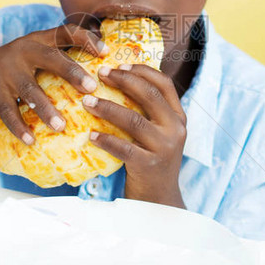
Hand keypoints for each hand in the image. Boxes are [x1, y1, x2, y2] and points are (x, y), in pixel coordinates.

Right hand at [0, 24, 105, 143]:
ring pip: (29, 89)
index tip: (106, 52)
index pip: (65, 32)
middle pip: (51, 58)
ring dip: (45, 109)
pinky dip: (19, 127)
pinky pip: (8, 112)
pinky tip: (30, 140)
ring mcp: (7, 72)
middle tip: (90, 88)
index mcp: (38, 41)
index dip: (86, 39)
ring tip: (61, 126)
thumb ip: (59, 58)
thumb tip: (102, 71)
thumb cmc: (16, 70)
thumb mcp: (33, 57)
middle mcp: (23, 52)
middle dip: (72, 72)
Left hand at [83, 64, 186, 206]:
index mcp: (178, 117)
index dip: (142, 70)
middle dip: (123, 80)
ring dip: (107, 108)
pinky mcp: (150, 165)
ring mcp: (165, 147)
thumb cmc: (150, 161)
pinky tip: (91, 135)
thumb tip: (116, 82)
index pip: (164, 83)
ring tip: (87, 102)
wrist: (159, 201)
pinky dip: (105, 139)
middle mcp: (176, 129)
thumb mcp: (157, 134)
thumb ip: (147, 112)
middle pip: (150, 95)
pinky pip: (124, 147)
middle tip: (100, 74)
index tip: (119, 63)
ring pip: (134, 119)